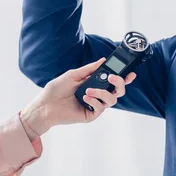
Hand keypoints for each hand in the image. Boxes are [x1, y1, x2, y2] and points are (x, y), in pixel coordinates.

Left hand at [20, 58, 136, 140]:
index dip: (124, 78)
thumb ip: (89, 69)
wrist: (45, 105)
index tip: (130, 73)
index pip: (113, 81)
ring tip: (88, 90)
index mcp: (95, 84)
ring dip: (103, 92)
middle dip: (120, 83)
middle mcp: (98, 95)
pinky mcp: (90, 115)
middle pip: (118, 91)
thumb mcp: (73, 74)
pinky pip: (101, 108)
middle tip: (112, 77)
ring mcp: (95, 105)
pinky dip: (94, 101)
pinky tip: (84, 98)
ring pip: (112, 100)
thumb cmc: (57, 89)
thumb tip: (103, 60)